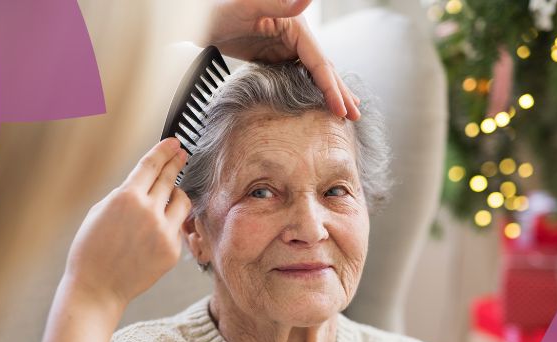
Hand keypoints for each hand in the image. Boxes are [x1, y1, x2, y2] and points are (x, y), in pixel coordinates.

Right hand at [63, 138, 190, 309]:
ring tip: (171, 194)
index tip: (173, 143)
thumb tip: (144, 184)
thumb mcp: (100, 211)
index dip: (164, 150)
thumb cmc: (91, 251)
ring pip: (182, 201)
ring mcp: (163, 231)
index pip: (151, 165)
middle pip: (169, 178)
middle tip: (182, 154)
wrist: (97, 288)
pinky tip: (157, 228)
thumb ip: (125, 194)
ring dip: (177, 194)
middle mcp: (148, 211)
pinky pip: (177, 227)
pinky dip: (170, 223)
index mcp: (126, 197)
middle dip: (176, 162)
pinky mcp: (172, 250)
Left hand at [205, 0, 360, 119]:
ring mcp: (286, 47)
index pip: (320, 63)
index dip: (332, 88)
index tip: (342, 110)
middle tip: (356, 116)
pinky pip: (298, 76)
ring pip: (314, 74)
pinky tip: (317, 101)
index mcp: (296, 27)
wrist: (200, 18)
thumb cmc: (221, 8)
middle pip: (323, 68)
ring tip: (346, 110)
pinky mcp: (275, 56)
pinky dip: (311, 89)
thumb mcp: (249, 6)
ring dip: (330, 92)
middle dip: (339, 93)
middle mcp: (296, 36)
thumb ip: (279, 3)